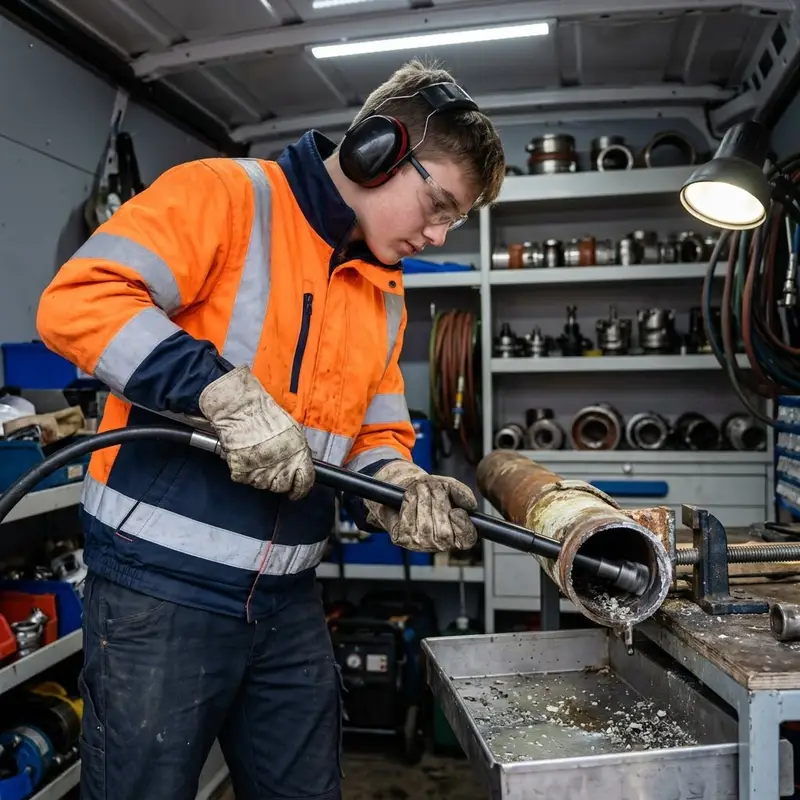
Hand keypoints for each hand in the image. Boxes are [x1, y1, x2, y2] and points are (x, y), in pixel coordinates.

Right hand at [198, 365, 314, 498]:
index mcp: (298, 457)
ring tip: (259, 456)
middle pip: (282, 487)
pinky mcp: (242, 472)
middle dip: (279, 480)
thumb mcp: (294, 433)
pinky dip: (246, 471)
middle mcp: (281, 467)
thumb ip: (298, 453)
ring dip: (261, 475)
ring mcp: (260, 472)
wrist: (242, 410)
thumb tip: (300, 465)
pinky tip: (248, 456)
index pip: (305, 483)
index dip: (301, 488)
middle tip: (273, 466)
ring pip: (263, 484)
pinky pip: (245, 479)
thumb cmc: (266, 416)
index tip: (297, 490)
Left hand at [364, 460, 477, 551]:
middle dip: (438, 503)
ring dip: (423, 500)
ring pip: (426, 527)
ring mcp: (421, 544)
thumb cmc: (432, 490)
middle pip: (444, 532)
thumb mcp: (451, 487)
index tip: (455, 511)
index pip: (467, 539)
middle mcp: (441, 544)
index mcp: (458, 534)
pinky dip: (410, 504)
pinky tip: (411, 495)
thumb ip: (463, 494)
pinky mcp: (403, 539)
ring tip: (422, 486)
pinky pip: (409, 522)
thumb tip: (470, 505)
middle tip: (434, 485)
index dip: (463, 526)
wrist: (407, 489)